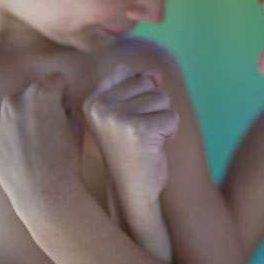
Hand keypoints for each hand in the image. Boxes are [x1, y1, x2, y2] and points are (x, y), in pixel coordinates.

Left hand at [0, 73, 83, 224]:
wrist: (44, 195)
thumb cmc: (67, 159)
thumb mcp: (77, 124)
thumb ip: (64, 102)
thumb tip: (52, 98)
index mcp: (41, 93)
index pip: (56, 80)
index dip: (65, 96)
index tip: (64, 114)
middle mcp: (15, 99)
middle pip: (33, 92)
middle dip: (42, 105)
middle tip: (50, 133)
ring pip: (15, 109)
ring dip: (24, 119)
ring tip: (35, 146)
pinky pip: (2, 126)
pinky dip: (10, 135)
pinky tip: (21, 153)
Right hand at [83, 64, 179, 218]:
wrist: (131, 191)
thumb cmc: (131, 151)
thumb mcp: (129, 114)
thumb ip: (139, 87)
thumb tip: (155, 73)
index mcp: (92, 101)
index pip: (127, 72)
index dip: (137, 95)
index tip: (126, 122)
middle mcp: (100, 108)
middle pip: (147, 84)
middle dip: (153, 107)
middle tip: (139, 134)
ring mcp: (117, 119)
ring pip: (162, 99)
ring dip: (162, 120)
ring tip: (146, 141)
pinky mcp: (140, 131)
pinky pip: (171, 116)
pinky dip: (170, 132)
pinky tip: (154, 148)